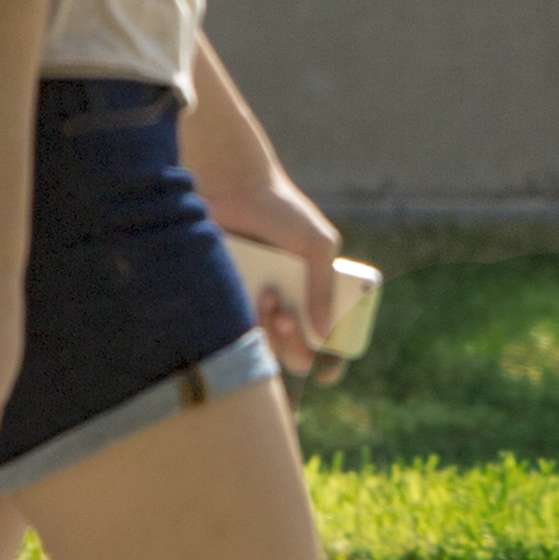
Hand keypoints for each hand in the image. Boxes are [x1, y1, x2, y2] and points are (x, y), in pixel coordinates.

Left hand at [221, 172, 348, 377]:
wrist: (232, 187)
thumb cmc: (280, 210)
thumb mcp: (317, 246)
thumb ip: (324, 288)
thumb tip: (325, 333)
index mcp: (315, 292)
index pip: (328, 341)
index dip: (331, 362)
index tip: (326, 372)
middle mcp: (288, 302)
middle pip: (297, 353)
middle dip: (296, 347)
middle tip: (290, 320)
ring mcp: (258, 304)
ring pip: (267, 348)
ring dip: (273, 333)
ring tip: (270, 299)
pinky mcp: (227, 301)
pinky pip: (238, 332)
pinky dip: (250, 323)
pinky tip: (257, 296)